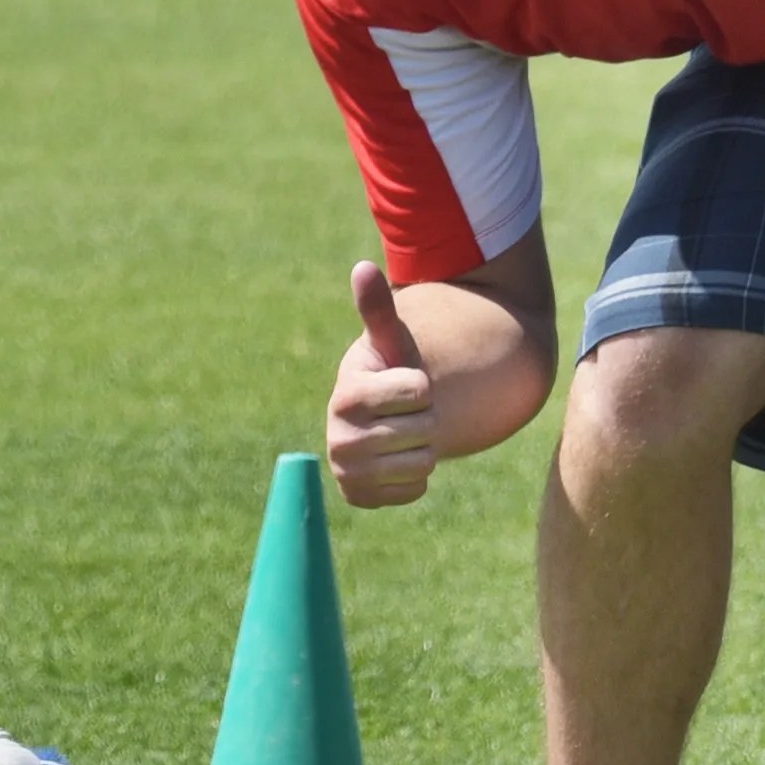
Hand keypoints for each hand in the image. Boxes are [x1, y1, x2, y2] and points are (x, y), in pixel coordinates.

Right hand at [325, 261, 436, 506]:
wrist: (376, 418)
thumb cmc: (387, 372)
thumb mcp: (388, 342)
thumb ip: (377, 308)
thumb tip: (363, 266)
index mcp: (347, 395)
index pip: (420, 391)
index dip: (421, 386)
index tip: (401, 385)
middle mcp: (339, 438)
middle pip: (426, 431)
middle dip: (424, 419)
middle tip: (402, 413)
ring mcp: (348, 472)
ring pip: (423, 463)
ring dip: (422, 448)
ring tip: (399, 435)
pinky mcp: (360, 498)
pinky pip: (416, 490)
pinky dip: (414, 477)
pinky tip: (395, 459)